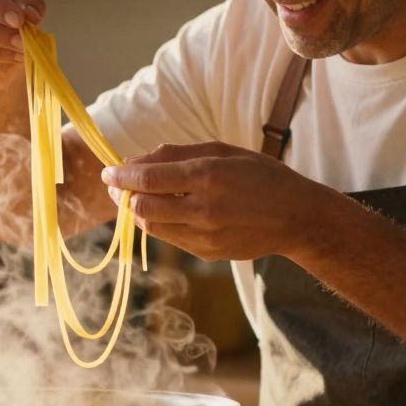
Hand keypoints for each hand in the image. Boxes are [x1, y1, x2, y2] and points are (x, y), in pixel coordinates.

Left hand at [100, 142, 324, 261]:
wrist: (297, 218)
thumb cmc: (260, 176)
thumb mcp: (222, 151)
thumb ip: (177, 154)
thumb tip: (135, 160)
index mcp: (208, 176)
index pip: (148, 178)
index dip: (120, 175)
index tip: (108, 172)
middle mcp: (203, 209)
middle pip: (141, 207)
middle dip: (122, 195)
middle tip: (116, 185)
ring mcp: (204, 236)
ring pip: (150, 227)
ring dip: (136, 212)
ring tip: (136, 198)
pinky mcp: (207, 254)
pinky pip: (169, 239)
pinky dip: (158, 224)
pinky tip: (162, 212)